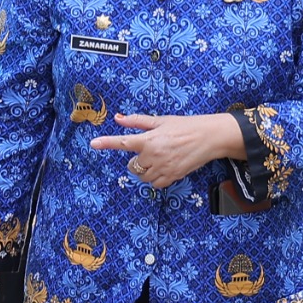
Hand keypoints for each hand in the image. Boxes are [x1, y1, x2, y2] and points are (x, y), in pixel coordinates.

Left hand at [89, 112, 247, 189]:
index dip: (106, 142)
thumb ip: (138, 121)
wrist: (209, 137)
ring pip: (142, 176)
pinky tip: (163, 168)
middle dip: (136, 160)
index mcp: (149, 139)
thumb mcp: (161, 120)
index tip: (93, 143)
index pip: (123, 142)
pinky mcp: (173, 177)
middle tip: (149, 151)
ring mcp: (163, 168)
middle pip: (132, 165)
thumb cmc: (185, 125)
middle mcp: (154, 155)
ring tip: (157, 159)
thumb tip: (118, 118)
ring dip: (144, 170)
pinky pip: (155, 184)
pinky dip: (155, 178)